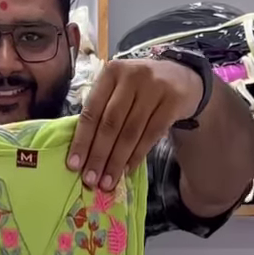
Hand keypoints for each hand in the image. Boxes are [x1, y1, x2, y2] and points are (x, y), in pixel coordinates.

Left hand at [67, 58, 204, 190]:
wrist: (181, 78)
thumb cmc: (140, 89)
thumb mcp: (119, 89)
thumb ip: (102, 111)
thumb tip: (83, 153)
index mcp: (112, 72)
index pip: (92, 111)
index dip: (82, 140)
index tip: (73, 165)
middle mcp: (132, 76)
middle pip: (110, 123)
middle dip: (98, 155)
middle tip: (90, 180)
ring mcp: (154, 88)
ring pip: (130, 132)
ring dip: (117, 161)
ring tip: (108, 182)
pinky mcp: (173, 101)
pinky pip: (151, 135)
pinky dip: (137, 155)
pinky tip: (128, 170)